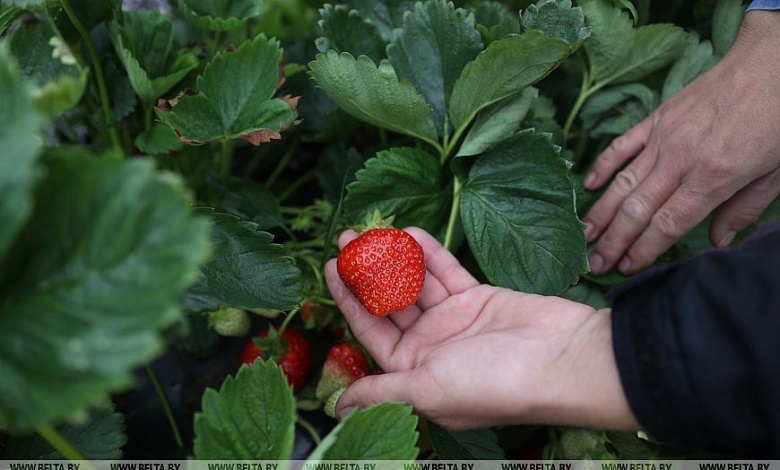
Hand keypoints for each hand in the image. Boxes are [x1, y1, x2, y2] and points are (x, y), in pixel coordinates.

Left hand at [324, 227, 638, 430]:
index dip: (348, 300)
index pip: (371, 332)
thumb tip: (338, 410)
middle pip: (390, 304)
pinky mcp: (479, 298)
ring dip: (395, 258)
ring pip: (416, 284)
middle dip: (367, 273)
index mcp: (415, 374)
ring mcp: (456, 321)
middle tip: (347, 240)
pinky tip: (410, 232)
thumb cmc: (495, 383)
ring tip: (372, 230)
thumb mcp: (428, 390)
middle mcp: (433, 348)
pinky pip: (447, 271)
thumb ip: (381, 392)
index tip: (332, 268)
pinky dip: (430, 254)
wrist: (564, 360)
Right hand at [583, 10, 779, 274]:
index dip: (643, 249)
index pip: (667, 223)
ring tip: (585, 235)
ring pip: (622, 182)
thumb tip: (719, 242)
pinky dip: (603, 166)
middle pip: (637, 209)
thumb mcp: (777, 172)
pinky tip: (588, 185)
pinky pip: (623, 145)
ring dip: (601, 212)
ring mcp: (664, 137)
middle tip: (593, 263)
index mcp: (714, 176)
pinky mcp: (658, 118)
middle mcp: (681, 159)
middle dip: (613, 241)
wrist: (773, 62)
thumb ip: (745, 208)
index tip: (626, 268)